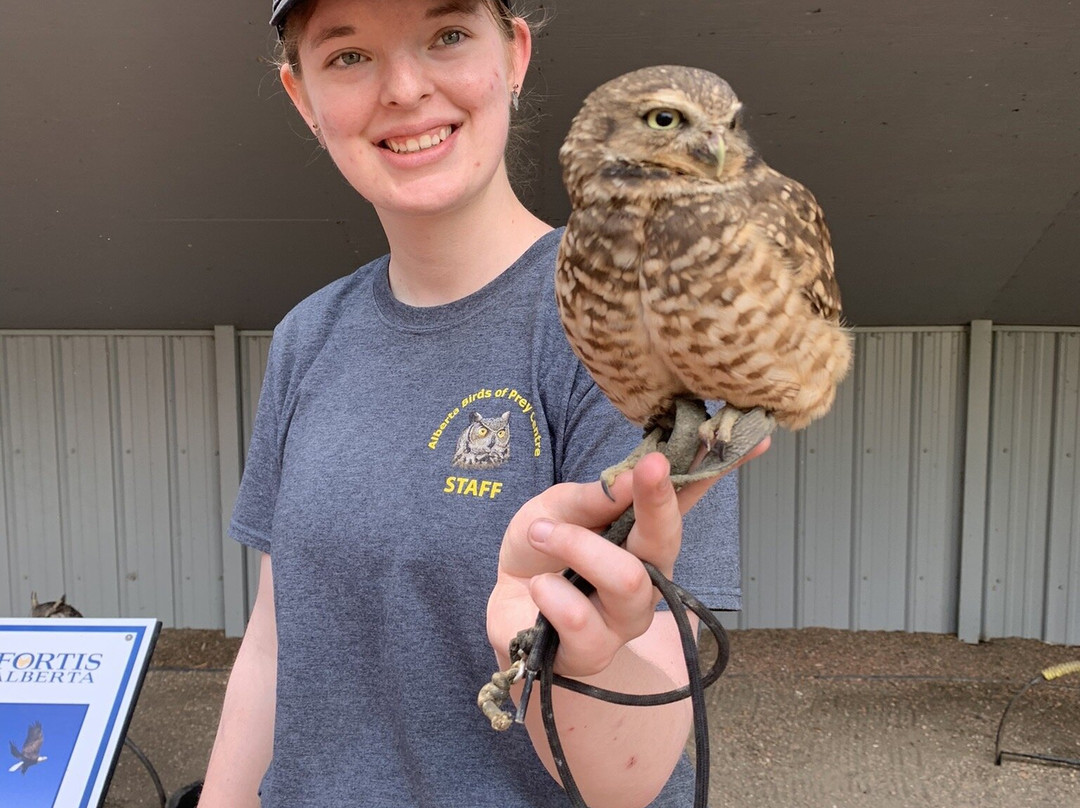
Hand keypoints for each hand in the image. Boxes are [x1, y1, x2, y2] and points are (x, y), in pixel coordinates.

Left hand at [487, 440, 767, 678]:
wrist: (500, 603)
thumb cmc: (539, 549)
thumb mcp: (557, 507)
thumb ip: (597, 496)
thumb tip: (639, 475)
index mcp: (642, 532)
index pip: (688, 499)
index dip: (721, 470)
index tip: (753, 438)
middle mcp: (646, 575)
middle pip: (668, 540)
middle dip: (658, 502)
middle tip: (646, 468)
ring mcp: (624, 618)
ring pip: (628, 581)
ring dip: (577, 547)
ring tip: (541, 534)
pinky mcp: (593, 652)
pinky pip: (581, 619)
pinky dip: (551, 593)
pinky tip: (537, 587)